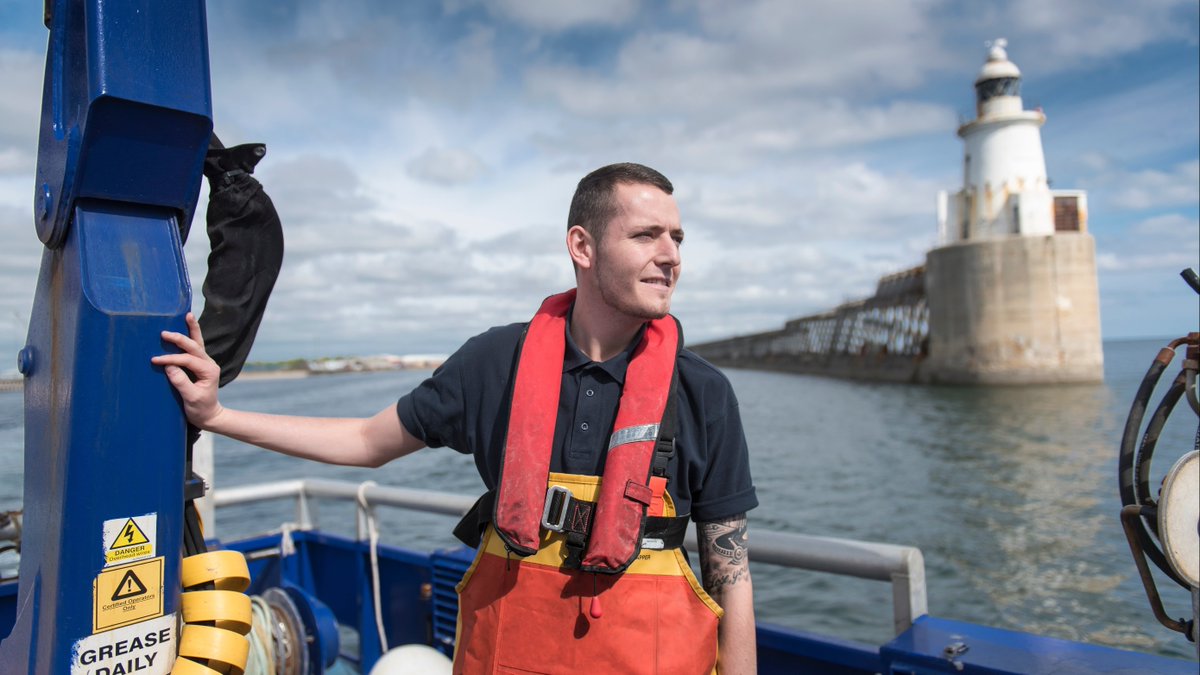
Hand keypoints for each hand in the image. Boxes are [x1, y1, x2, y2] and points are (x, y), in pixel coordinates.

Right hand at [151, 312, 223, 428]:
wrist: (209, 415)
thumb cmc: (200, 409)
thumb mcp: (191, 399)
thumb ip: (182, 383)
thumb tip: (169, 367)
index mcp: (209, 371)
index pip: (187, 360)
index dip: (171, 359)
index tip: (155, 360)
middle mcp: (208, 363)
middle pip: (194, 346)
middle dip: (179, 339)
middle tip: (164, 333)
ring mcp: (205, 362)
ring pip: (197, 342)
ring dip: (192, 329)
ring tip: (188, 315)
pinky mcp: (199, 364)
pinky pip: (194, 347)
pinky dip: (191, 335)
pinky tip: (188, 324)